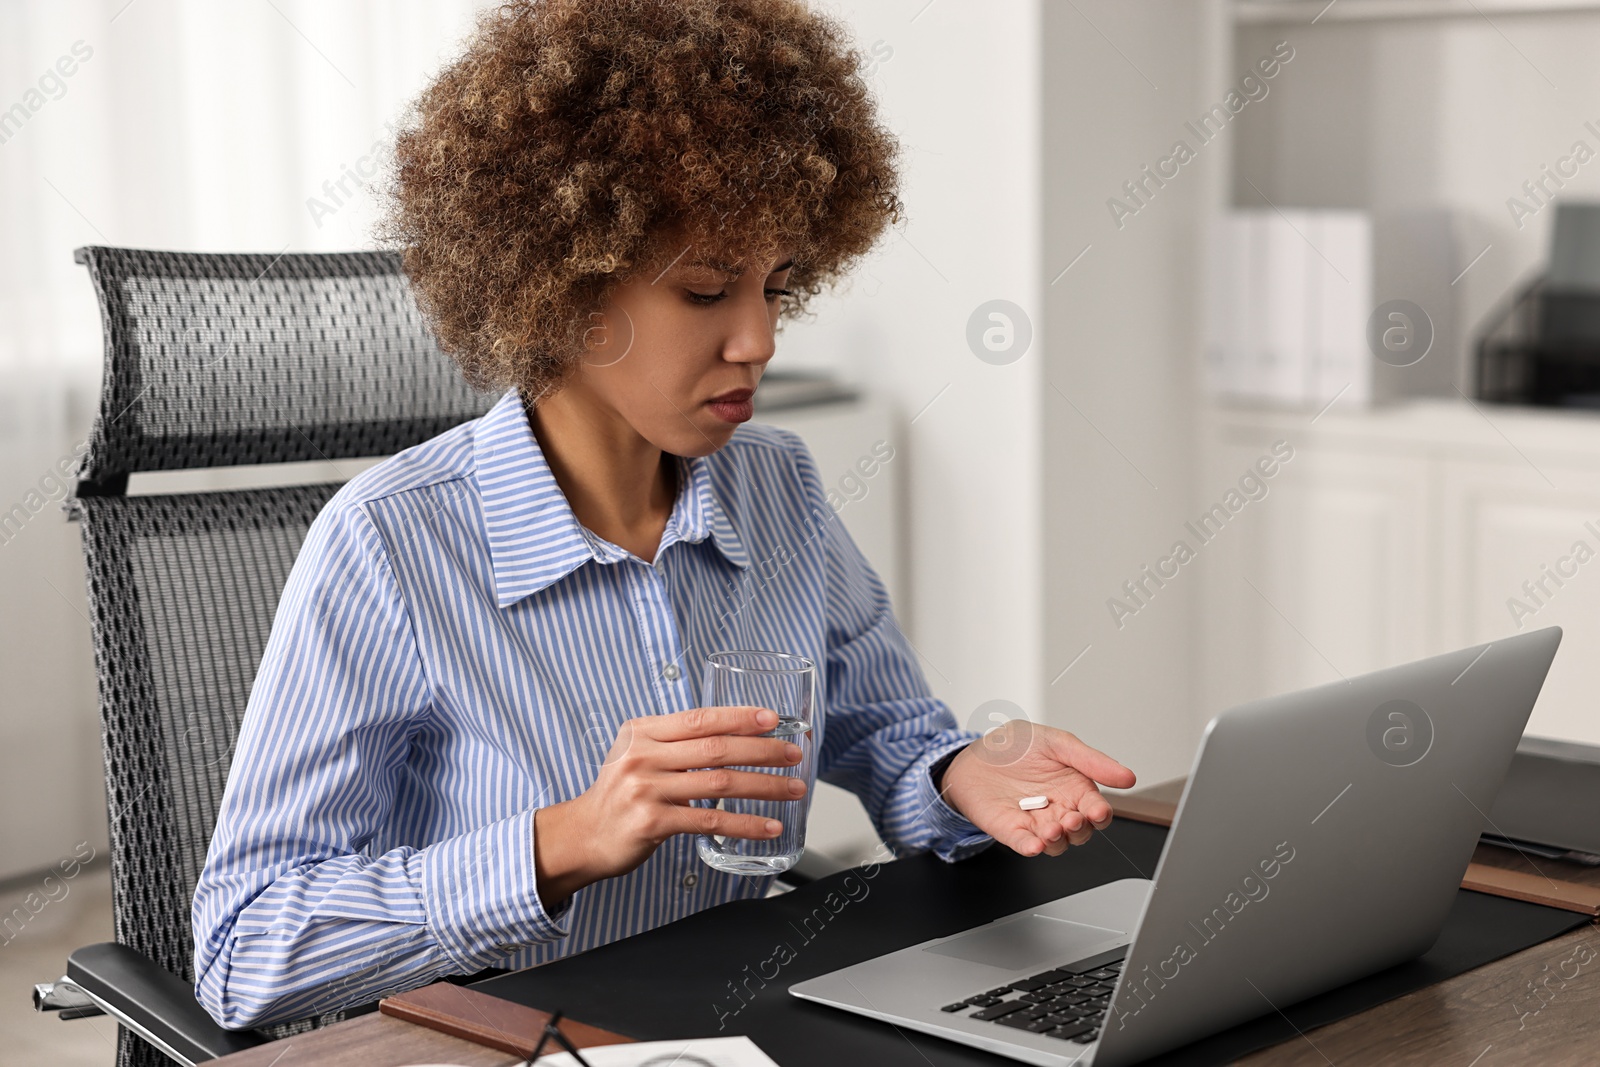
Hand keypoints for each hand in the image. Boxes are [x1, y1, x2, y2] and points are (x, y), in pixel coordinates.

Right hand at [532, 705, 804, 907]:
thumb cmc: (619, 795)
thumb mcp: (637, 755)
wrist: (583, 836)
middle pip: (716, 749)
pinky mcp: (652, 822)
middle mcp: (642, 757)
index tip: (773, 718)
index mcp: (642, 732)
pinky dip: (745, 824)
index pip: (701, 718)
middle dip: (763, 750)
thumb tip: (730, 732)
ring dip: (764, 787)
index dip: (740, 716)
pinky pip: (710, 821)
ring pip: (719, 784)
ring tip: (793, 789)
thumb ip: (674, 742)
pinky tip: (769, 826)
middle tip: (793, 754)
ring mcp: (646, 789)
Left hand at [939, 720, 1134, 857]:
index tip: (1098, 812)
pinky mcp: (1011, 830)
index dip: (1100, 814)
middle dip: (1078, 829)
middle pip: (1080, 832)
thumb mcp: (1056, 742)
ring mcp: (1035, 822)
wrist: (977, 751)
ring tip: (1050, 829)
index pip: (1097, 810)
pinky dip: (1030, 847)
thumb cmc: (1018, 746)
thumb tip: (1128, 778)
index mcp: (1075, 789)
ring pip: (1056, 843)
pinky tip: (1033, 845)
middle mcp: (1059, 809)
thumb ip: (1091, 760)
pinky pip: (1024, 844)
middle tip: (1071, 819)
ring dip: (1057, 841)